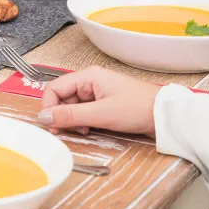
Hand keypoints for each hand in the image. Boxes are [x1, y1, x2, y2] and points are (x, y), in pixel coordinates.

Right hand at [37, 66, 161, 136]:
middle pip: (62, 97)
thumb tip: (44, 117)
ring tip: (83, 131)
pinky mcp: (104, 103)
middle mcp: (90, 81)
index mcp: (88, 76)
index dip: (48, 107)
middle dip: (61, 115)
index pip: (55, 88)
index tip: (50, 125)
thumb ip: (70, 115)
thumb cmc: (137, 109)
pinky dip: (83, 122)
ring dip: (72, 120)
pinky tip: (91, 129)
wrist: (164, 116)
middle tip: (65, 132)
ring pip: (72, 106)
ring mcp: (97, 92)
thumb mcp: (100, 114)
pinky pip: (83, 112)